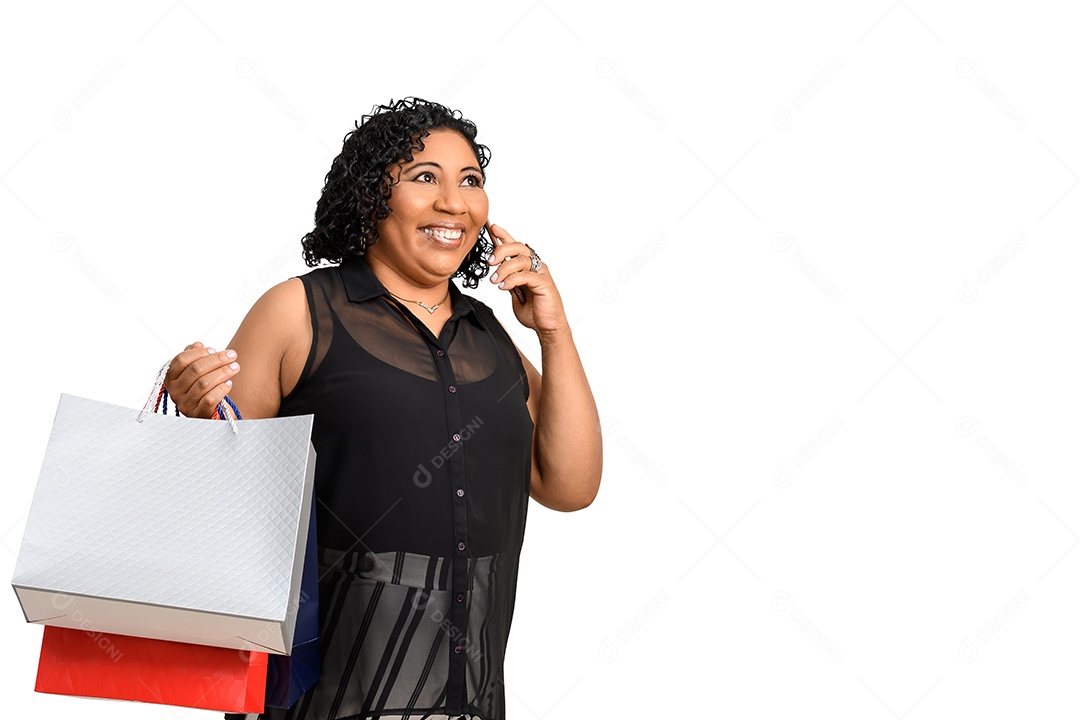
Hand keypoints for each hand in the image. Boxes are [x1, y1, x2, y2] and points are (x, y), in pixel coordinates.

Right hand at [162, 341, 240, 417]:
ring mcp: (185, 405)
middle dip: (216, 360)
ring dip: (223, 372)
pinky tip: (229, 383)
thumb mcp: (198, 372)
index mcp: (171, 379)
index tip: (214, 350)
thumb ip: (195, 357)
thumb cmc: (206, 388)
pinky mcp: (198, 414)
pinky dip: (221, 389)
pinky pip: (210, 399)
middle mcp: (175, 392)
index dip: (199, 353)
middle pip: (195, 370)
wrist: (215, 412)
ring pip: (204, 383)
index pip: (181, 360)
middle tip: (232, 356)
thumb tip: (197, 344)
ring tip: (235, 367)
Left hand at [487, 223, 567, 337]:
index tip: (493, 227)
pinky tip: (504, 287)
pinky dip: (511, 280)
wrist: (547, 327)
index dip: (504, 235)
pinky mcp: (544, 283)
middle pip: (518, 247)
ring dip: (504, 269)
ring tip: (495, 281)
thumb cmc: (534, 311)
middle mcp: (536, 266)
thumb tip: (497, 271)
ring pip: (520, 260)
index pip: (516, 246)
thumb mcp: (515, 293)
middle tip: (490, 262)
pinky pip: (525, 275)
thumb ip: (508, 280)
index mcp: (529, 266)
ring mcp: (541, 273)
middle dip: (501, 250)